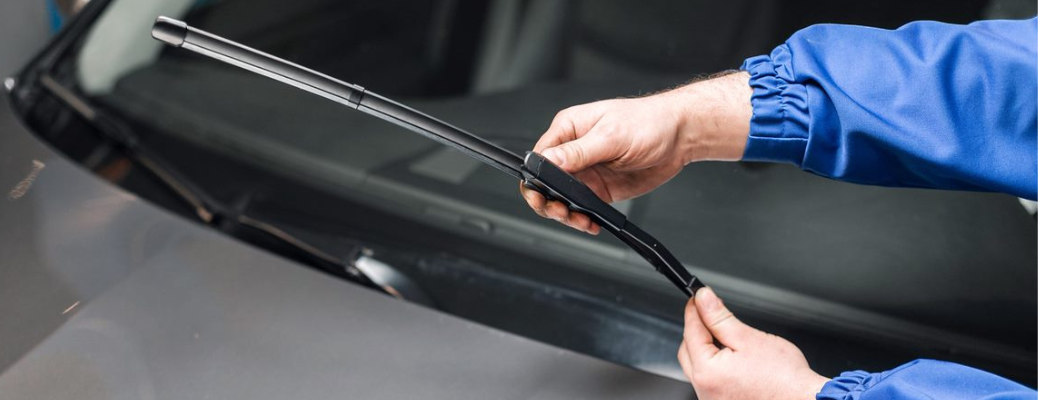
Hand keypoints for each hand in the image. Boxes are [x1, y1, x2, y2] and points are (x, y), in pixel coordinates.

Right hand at [520, 72, 751, 233]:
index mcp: (569, 129)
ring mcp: (586, 172)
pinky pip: (582, 208)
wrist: (680, 136)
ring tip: (579, 220)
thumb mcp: (611, 136)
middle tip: (560, 211)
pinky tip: (590, 222)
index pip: (539, 157)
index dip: (536, 179)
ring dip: (565, 214)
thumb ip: (578, 151)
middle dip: (547, 201)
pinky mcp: (599, 188)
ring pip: (561, 199)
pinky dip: (582, 219)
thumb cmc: (649, 122)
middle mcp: (573, 151)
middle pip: (544, 182)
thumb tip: (549, 161)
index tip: (544, 195)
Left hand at [678, 287, 829, 399]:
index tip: (698, 297)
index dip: (694, 310)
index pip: (690, 332)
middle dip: (698, 329)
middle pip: (688, 350)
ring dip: (706, 348)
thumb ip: (720, 318)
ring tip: (727, 335)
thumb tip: (704, 299)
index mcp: (707, 372)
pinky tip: (732, 357)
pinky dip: (716, 365)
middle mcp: (705, 390)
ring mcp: (712, 399)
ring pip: (698, 366)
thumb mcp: (748, 338)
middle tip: (711, 312)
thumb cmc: (784, 377)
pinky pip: (710, 379)